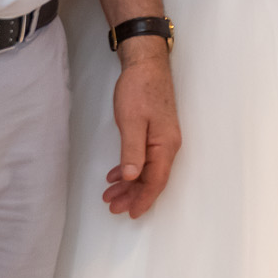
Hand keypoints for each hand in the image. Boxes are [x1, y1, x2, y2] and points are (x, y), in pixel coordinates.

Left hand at [102, 47, 180, 217]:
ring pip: (147, 170)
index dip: (143, 200)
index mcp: (165, 146)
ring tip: (110, 195)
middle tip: (112, 207)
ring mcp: (162, 139)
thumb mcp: (132, 121)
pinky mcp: (155, 132)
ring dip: (129, 184)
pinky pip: (144, 159)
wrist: (146, 63)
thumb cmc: (139, 89)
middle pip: (152, 179)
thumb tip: (133, 178)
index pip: (156, 181)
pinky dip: (130, 169)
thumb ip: (132, 151)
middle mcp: (168, 146)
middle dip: (133, 196)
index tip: (130, 214)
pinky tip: (116, 174)